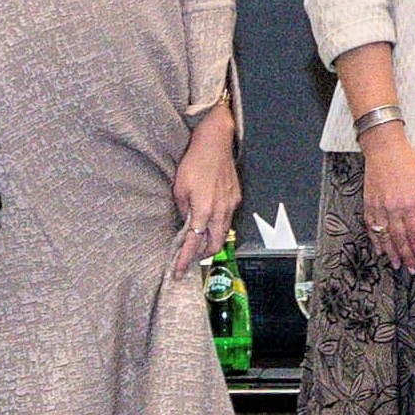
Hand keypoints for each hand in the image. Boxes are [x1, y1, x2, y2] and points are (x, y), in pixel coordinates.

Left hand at [172, 103, 241, 274]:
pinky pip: (227, 219)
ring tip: (200, 242)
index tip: (178, 272)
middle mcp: (220, 211)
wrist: (216, 143)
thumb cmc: (195, 162)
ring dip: (211, 241)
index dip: (185, 259)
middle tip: (190, 258)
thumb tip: (187, 223)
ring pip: (222, 233)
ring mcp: (231, 204)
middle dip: (202, 255)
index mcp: (203, 210)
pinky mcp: (236, 197)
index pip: (193, 242)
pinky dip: (218, 226)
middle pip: (214, 244)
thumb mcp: (179, 187)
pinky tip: (210, 221)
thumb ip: (183, 209)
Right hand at [359, 129, 414, 274]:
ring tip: (398, 265)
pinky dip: (376, 241)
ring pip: (385, 237)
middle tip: (412, 270)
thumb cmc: (409, 162)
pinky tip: (381, 251)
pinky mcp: (368, 205)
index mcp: (410, 204)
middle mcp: (392, 209)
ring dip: (392, 253)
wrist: (384, 148)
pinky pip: (371, 228)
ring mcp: (378, 208)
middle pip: (400, 239)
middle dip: (408, 256)